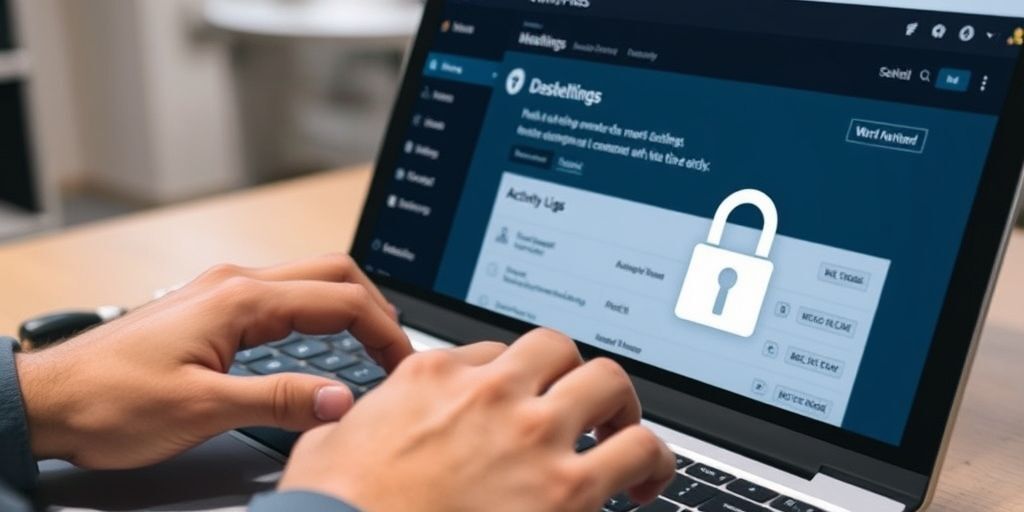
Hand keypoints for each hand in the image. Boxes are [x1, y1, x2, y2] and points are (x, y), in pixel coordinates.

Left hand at [15, 254, 411, 468]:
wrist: (46, 400)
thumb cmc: (109, 401)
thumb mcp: (201, 408)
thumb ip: (280, 400)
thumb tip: (342, 399)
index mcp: (240, 299)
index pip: (340, 298)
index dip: (384, 330)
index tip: (403, 364)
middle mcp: (234, 283)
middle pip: (332, 273)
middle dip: (375, 308)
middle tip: (396, 352)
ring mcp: (221, 292)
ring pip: (307, 282)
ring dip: (346, 309)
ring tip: (370, 350)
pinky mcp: (210, 309)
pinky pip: (282, 299)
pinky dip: (316, 317)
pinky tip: (319, 347)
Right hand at [280, 329, 675, 511]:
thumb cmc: (332, 509)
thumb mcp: (327, 443)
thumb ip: (357, 420)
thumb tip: (351, 422)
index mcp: (432, 374)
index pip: (491, 353)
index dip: (507, 381)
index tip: (513, 406)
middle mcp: (489, 392)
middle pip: (556, 348)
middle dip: (570, 374)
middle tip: (576, 406)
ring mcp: (532, 435)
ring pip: (607, 382)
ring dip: (619, 406)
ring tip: (622, 434)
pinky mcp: (565, 490)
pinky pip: (638, 451)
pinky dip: (654, 461)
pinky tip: (647, 483)